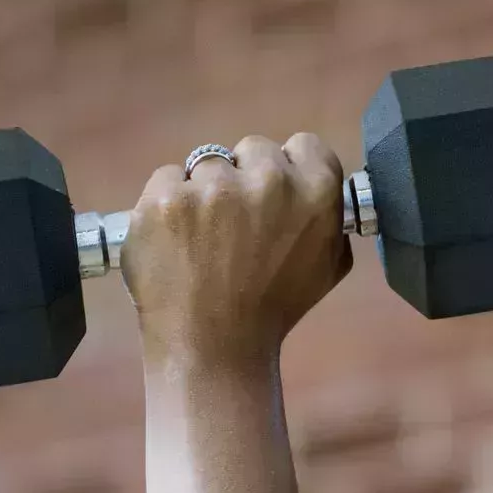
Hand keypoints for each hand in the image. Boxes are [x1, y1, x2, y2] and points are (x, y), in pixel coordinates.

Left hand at [122, 133, 354, 362]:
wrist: (213, 346)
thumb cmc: (273, 309)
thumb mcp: (327, 268)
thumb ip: (327, 219)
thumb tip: (318, 191)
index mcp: (316, 193)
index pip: (305, 146)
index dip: (290, 169)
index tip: (275, 196)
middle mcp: (269, 180)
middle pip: (253, 149)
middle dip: (244, 179)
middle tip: (237, 226)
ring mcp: (213, 187)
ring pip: (205, 164)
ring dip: (203, 192)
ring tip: (203, 241)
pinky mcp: (166, 198)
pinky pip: (165, 180)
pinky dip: (166, 207)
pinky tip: (176, 243)